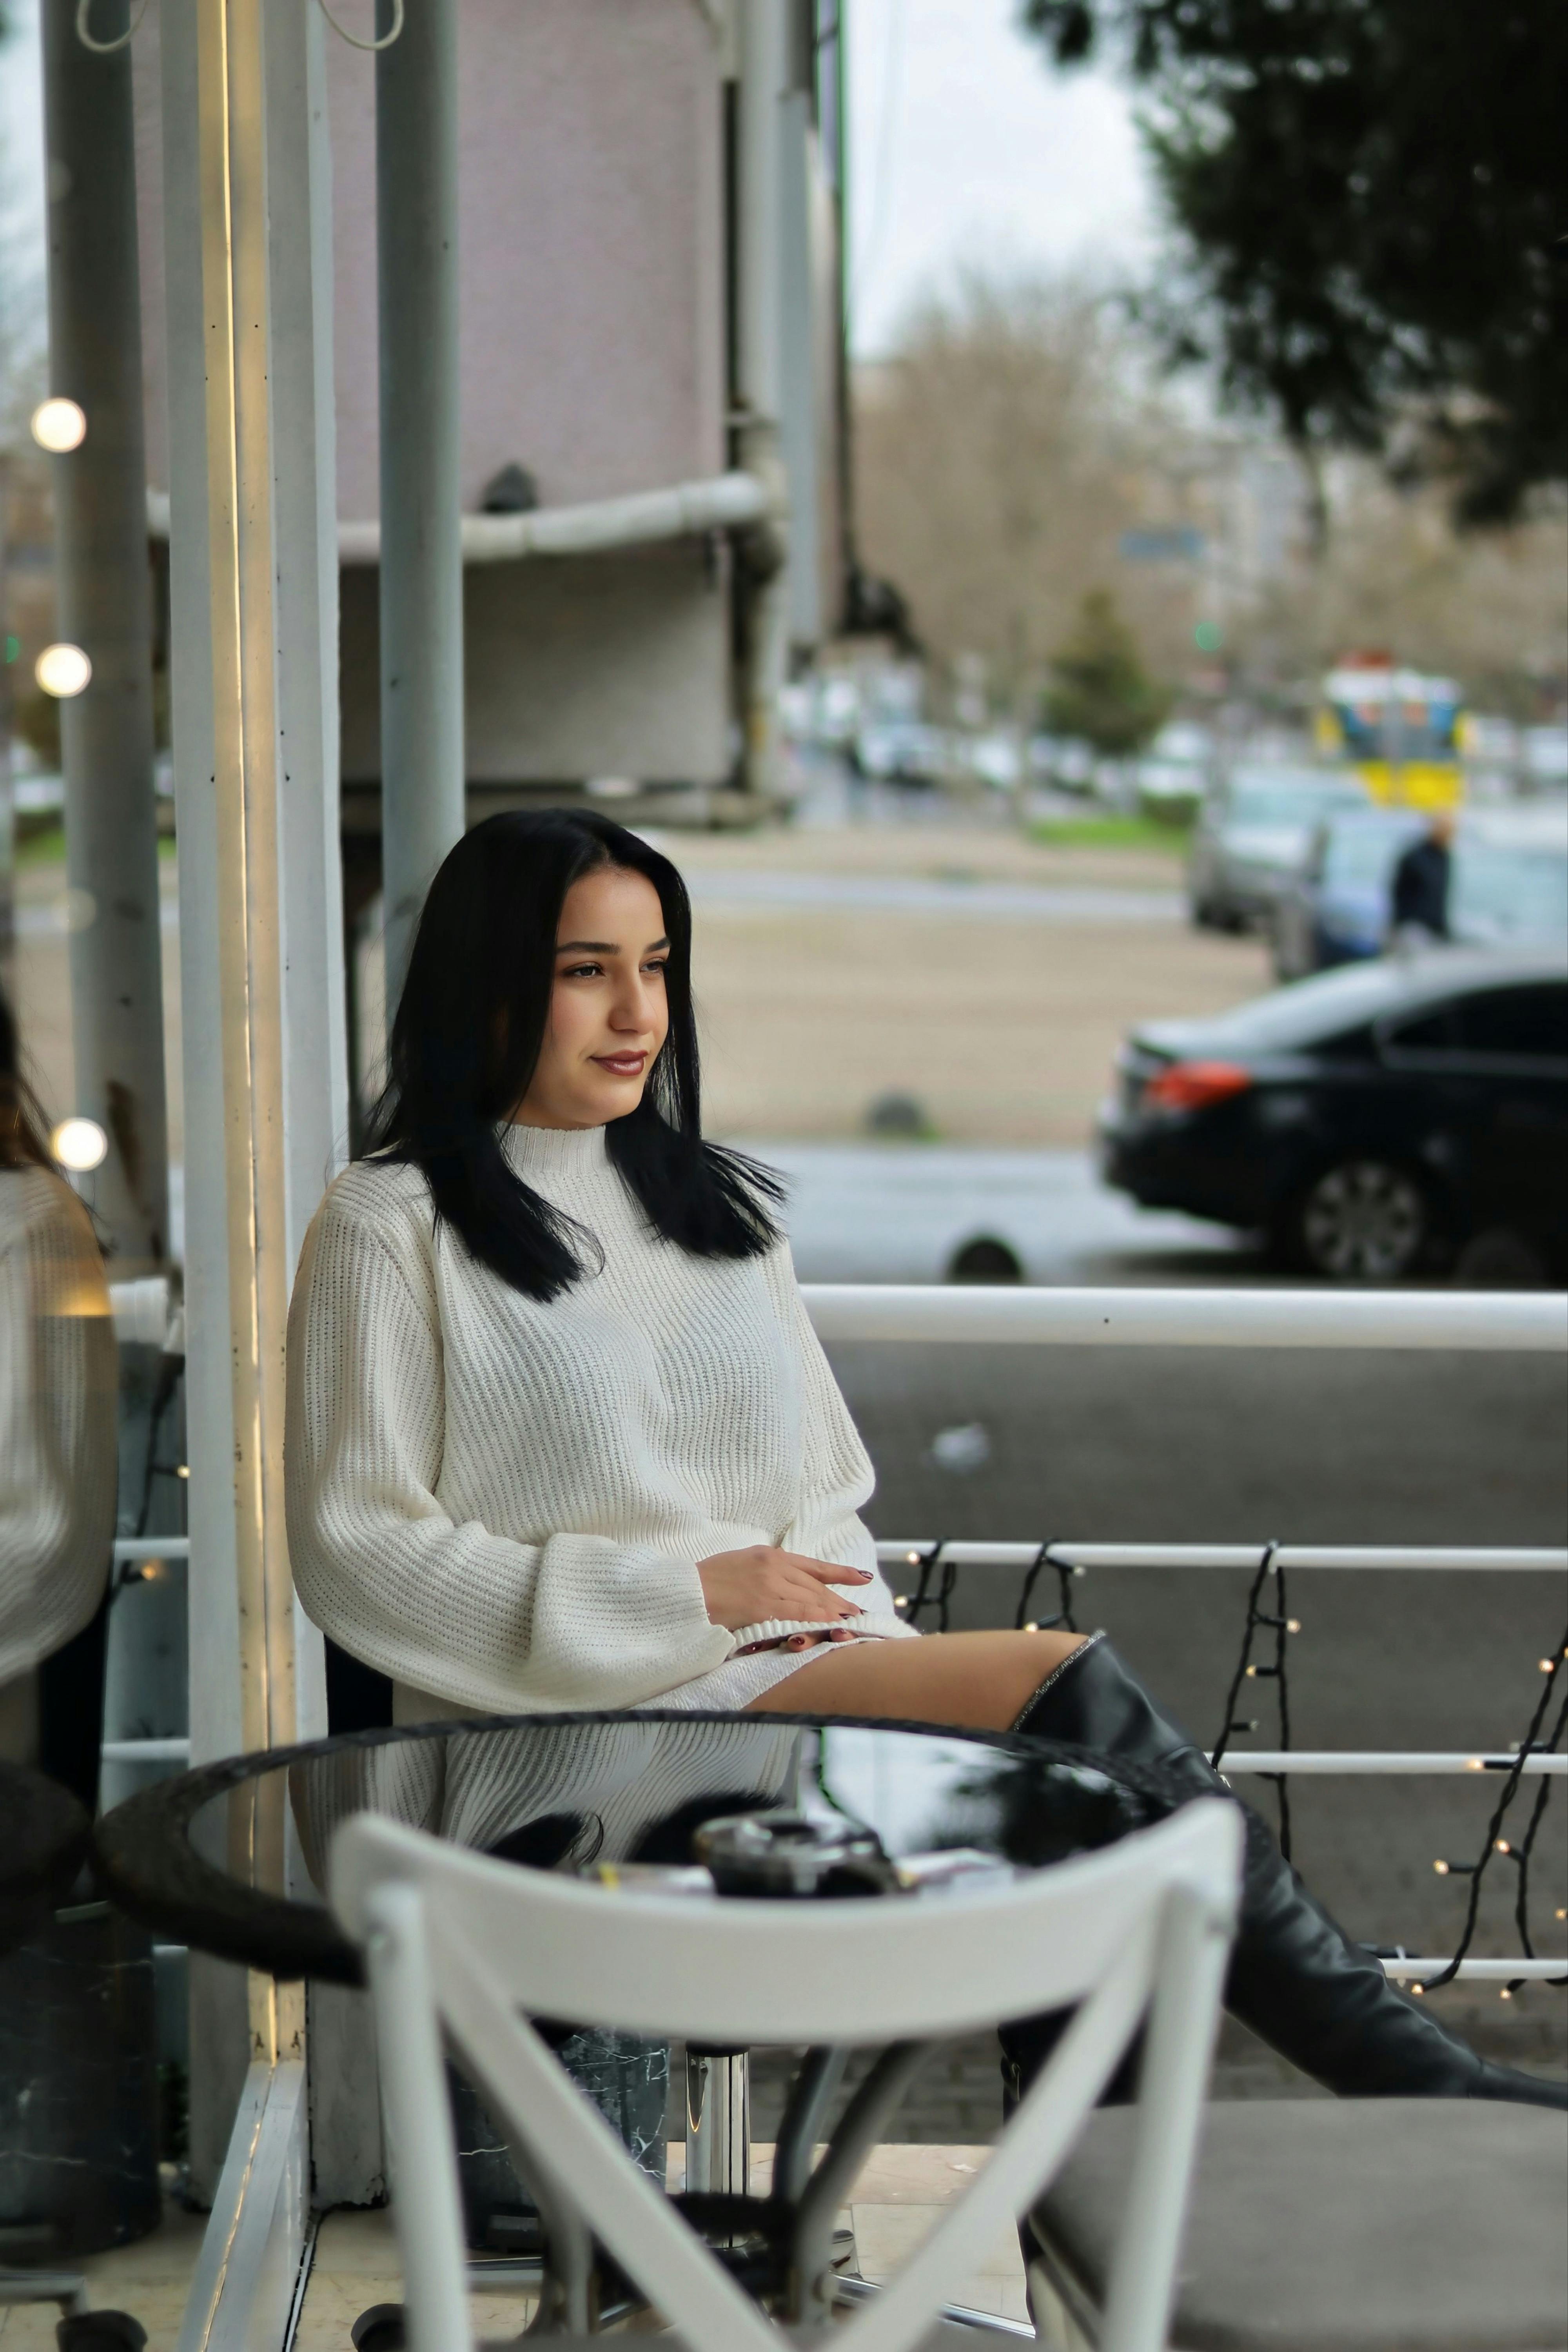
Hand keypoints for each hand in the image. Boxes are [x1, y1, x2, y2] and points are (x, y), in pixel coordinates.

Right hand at [696, 1545, 872, 1632]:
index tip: (860, 1578)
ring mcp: (769, 1586)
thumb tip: (785, 1580)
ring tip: (852, 1620)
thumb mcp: (742, 1562)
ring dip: (834, 1610)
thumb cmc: (708, 1579)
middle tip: (860, 1609)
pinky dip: (817, 1618)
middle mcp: (774, 1567)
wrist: (685, 1589)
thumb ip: (766, 1569)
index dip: (839, 1572)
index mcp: (769, 1555)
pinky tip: (832, 1623)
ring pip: (811, 1599)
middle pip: (815, 1585)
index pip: (812, 1565)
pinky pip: (797, 1612)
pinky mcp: (762, 1606)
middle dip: (840, 1598)